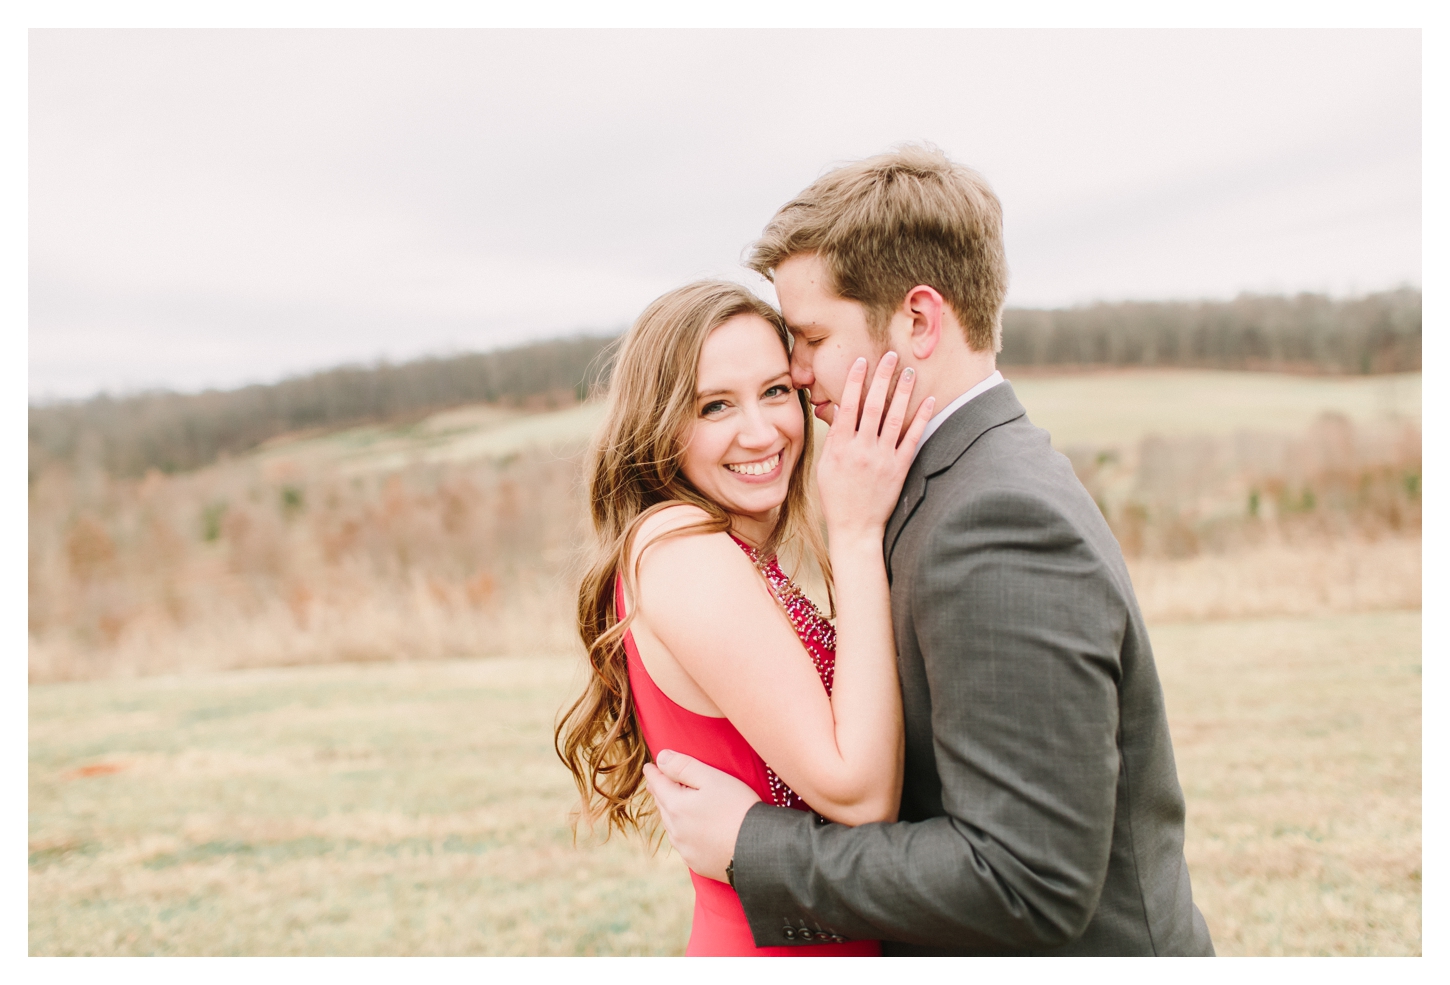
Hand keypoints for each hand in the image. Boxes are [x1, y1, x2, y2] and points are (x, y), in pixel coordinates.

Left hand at [643, 749, 760, 882]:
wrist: (759, 849)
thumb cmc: (738, 808)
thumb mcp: (712, 778)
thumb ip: (683, 766)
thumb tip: (661, 758)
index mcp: (676, 806)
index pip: (657, 783)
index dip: (653, 772)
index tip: (649, 766)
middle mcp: (675, 830)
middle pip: (662, 805)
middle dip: (659, 791)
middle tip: (656, 783)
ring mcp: (686, 849)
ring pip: (670, 826)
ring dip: (669, 813)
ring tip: (670, 804)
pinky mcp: (698, 863)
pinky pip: (683, 844)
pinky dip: (682, 833)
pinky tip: (688, 831)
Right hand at [815, 353, 934, 541]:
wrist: (855, 528)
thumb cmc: (837, 497)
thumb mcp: (826, 466)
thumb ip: (834, 438)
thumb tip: (840, 410)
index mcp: (840, 446)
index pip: (849, 406)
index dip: (855, 381)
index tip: (862, 361)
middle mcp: (861, 449)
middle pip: (873, 405)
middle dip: (881, 378)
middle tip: (889, 356)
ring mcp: (882, 458)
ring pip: (894, 418)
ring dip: (902, 392)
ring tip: (909, 371)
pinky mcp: (899, 468)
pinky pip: (912, 439)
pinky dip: (921, 418)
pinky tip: (928, 401)